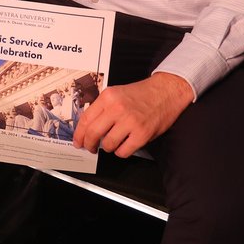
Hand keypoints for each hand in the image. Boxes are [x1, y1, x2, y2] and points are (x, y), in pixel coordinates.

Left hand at [72, 72, 192, 157]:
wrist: (165, 91)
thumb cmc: (141, 93)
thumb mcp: (116, 93)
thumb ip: (102, 107)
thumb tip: (87, 126)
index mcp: (108, 97)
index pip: (85, 119)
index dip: (79, 134)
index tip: (78, 141)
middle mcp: (117, 108)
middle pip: (93, 133)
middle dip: (88, 144)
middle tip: (90, 147)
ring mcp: (130, 121)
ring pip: (108, 144)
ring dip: (107, 148)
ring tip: (111, 143)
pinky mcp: (142, 133)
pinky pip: (124, 151)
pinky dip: (121, 152)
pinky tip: (123, 146)